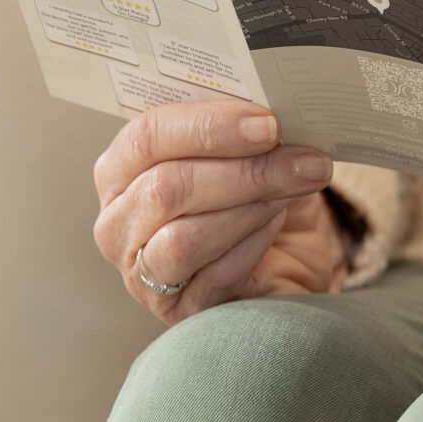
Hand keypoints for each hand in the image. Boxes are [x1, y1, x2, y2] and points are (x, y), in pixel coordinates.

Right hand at [93, 99, 347, 324]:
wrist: (287, 259)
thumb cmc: (257, 197)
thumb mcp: (247, 152)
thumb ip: (242, 127)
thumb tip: (273, 109)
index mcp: (121, 170)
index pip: (146, 138)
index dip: (208, 127)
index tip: (268, 123)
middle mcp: (118, 224)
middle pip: (167, 188)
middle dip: (244, 170)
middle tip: (304, 158)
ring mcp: (142, 274)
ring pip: (185, 237)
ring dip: (251, 206)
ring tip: (298, 186)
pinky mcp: (179, 312)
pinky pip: (214, 276)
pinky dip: (254, 244)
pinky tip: (279, 224)